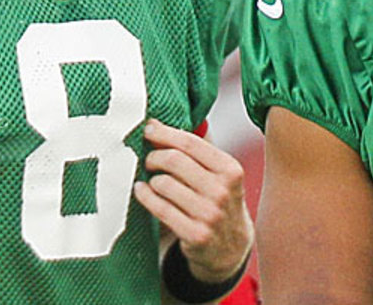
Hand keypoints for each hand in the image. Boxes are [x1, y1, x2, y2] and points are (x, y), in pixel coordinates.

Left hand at [134, 118, 253, 281]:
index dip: (164, 133)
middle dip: (154, 156)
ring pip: (164, 184)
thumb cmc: (218, 200)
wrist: (231, 247)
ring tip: (152, 180)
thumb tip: (156, 124)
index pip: (191, 142)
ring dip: (151, 179)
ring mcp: (210, 214)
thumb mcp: (219, 174)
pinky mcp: (196, 235)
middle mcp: (223, 191)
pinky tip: (142, 191)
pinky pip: (160, 208)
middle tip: (148, 160)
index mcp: (231, 169)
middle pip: (174, 160)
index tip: (148, 130)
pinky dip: (145, 196)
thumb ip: (196, 151)